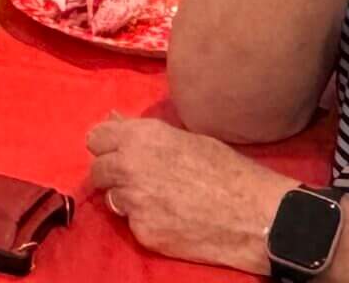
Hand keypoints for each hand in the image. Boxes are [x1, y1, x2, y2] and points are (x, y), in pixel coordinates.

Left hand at [85, 114, 293, 272]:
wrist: (253, 214)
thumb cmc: (227, 170)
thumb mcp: (187, 139)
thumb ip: (142, 132)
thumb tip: (112, 118)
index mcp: (140, 136)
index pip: (95, 138)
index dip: (107, 147)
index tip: (118, 153)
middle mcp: (128, 165)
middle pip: (97, 170)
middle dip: (113, 175)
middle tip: (139, 181)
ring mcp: (133, 201)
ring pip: (112, 198)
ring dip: (128, 199)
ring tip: (161, 200)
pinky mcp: (142, 231)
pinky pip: (132, 224)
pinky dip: (146, 222)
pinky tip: (172, 219)